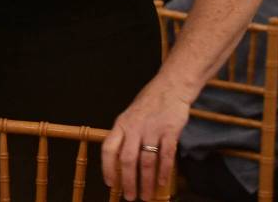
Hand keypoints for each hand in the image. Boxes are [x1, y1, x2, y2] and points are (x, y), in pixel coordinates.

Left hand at [100, 76, 189, 200]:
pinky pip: (166, 155)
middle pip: (127, 159)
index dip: (107, 167)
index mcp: (121, 124)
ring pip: (146, 161)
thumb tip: (118, 161)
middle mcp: (134, 127)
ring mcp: (152, 129)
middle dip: (128, 181)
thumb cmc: (148, 104)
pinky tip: (162, 182)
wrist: (170, 87)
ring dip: (146, 181)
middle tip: (130, 197)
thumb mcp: (129, 116)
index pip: (109, 148)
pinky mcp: (170, 131)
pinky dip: (163, 171)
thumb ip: (124, 135)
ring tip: (146, 195)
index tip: (110, 183)